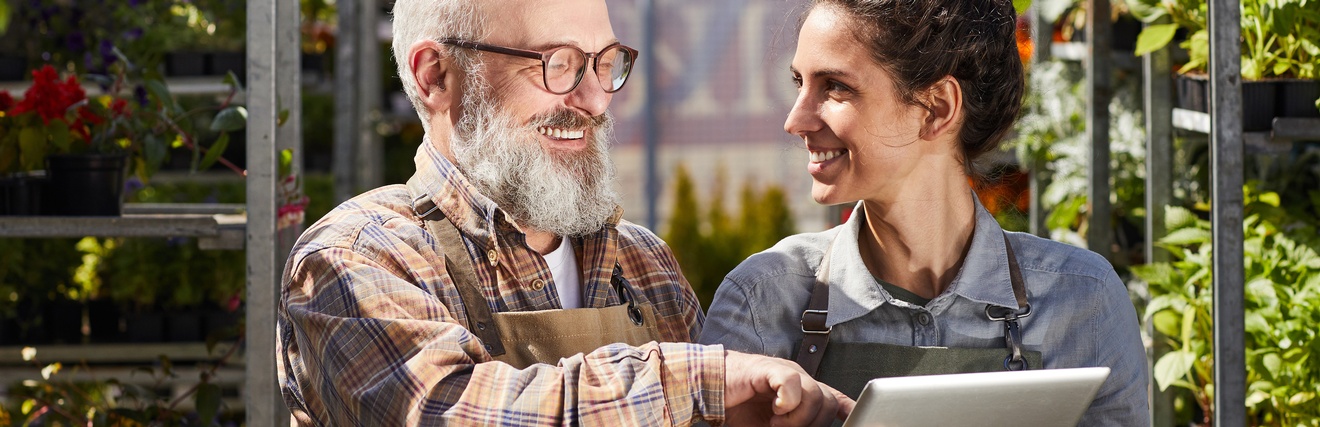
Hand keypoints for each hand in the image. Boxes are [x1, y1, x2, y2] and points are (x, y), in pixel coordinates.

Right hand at [723, 351, 854, 425]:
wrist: (707, 388)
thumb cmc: (736, 407)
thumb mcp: (771, 425)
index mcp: (800, 391)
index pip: (835, 398)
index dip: (849, 410)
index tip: (855, 421)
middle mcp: (798, 378)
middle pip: (828, 402)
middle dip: (813, 424)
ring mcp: (785, 371)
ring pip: (815, 395)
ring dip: (798, 419)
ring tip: (776, 423)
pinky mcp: (770, 368)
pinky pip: (792, 384)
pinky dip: (787, 404)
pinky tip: (775, 410)